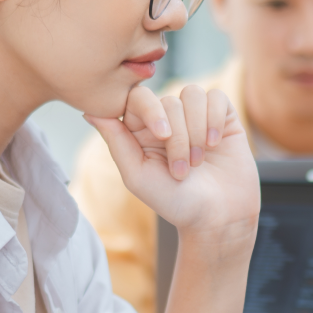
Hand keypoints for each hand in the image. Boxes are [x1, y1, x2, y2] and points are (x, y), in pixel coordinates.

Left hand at [88, 83, 258, 244]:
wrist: (217, 217)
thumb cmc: (173, 201)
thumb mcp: (137, 176)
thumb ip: (116, 141)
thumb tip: (88, 112)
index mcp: (141, 130)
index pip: (138, 96)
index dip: (150, 110)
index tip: (161, 136)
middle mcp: (168, 119)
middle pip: (168, 101)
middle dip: (178, 137)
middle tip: (182, 170)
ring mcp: (196, 116)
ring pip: (193, 95)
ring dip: (197, 130)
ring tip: (199, 161)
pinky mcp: (223, 117)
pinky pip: (216, 97)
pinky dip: (214, 120)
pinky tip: (215, 144)